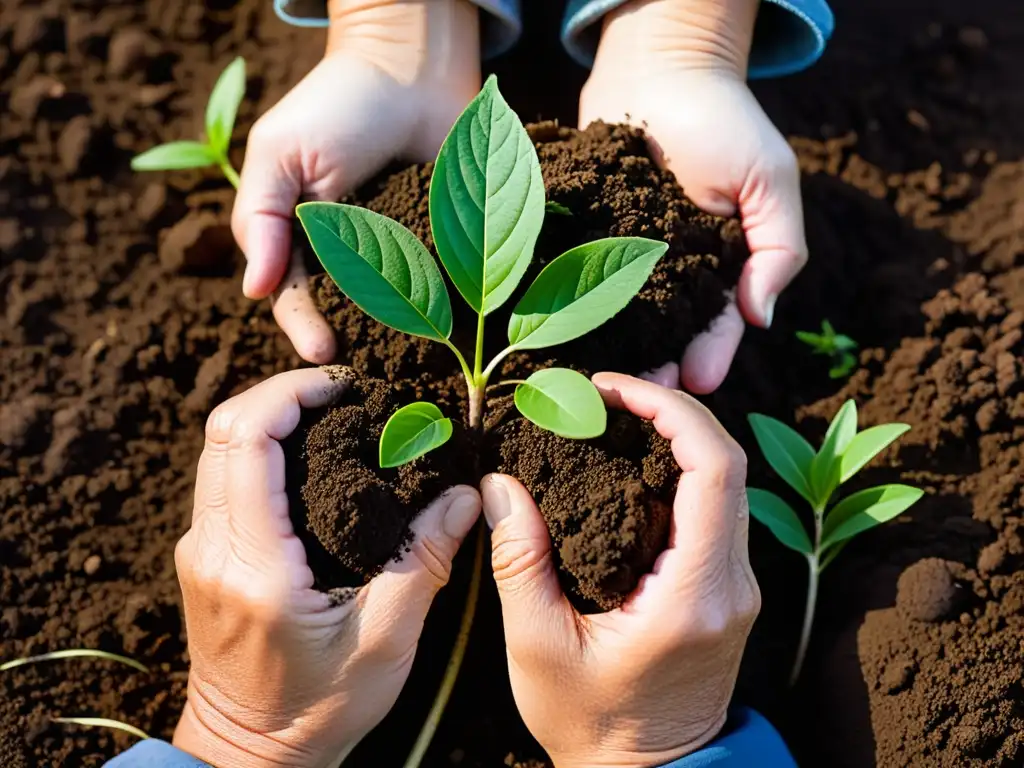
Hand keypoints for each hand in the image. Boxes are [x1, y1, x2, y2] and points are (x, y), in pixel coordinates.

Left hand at [172, 368, 481, 767]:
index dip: (290, 393)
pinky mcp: (206, 557)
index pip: (246, 438)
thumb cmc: (316, 709)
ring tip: (333, 416)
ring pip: (218, 449)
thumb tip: (466, 496)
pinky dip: (261, 447)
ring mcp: (201, 551)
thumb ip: (425, 560)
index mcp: (253, 562)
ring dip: (269, 418)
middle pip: (223, 429)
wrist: (247, 755)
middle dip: (281, 394)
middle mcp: (212, 547)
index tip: (344, 386)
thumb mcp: (385, 641)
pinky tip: (312, 458)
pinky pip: (223, 477)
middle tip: (344, 393)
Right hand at [232, 0, 480, 362]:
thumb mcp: (282, 154)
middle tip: (363, 370)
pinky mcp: (440, 245)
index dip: (304, 326)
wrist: (414, 66)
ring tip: (403, 361)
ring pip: (388, 309)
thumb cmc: (339, 103)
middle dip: (350, 342)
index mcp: (299, 238)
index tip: (324, 352)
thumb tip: (253, 291)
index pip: (293, 296)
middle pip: (341, 313)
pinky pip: (439, 285)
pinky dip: (440, 306)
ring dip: (393, 335)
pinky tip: (447, 328)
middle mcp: (345, 254)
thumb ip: (263, 219)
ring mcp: (395, 252)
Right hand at [481, 373, 758, 767]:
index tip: (611, 389)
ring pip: (727, 483)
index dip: (671, 412)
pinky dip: (680, 471)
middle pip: (727, 464)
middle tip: (605, 393)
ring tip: (616, 414)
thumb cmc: (591, 724)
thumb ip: (518, 561)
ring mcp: (737, 588)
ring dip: (678, 437)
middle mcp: (732, 584)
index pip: (714, 470)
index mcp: (694, 595)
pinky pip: (716, 509)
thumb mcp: (538, 647)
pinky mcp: (727, 590)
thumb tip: (500, 483)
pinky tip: (632, 462)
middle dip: (672, 411)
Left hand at [580, 0, 806, 392]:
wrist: (658, 68)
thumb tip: (762, 318)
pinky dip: (567, 305)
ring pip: (618, 316)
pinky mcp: (582, 239)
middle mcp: (669, 272)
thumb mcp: (769, 179)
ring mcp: (622, 258)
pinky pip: (574, 277)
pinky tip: (557, 336)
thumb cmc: (723, 119)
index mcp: (718, 267)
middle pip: (664, 332)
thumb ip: (777, 248)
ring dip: (612, 350)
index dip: (710, 354)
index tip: (698, 384)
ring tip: (598, 381)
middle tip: (642, 398)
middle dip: (657, 367)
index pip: (718, 322)